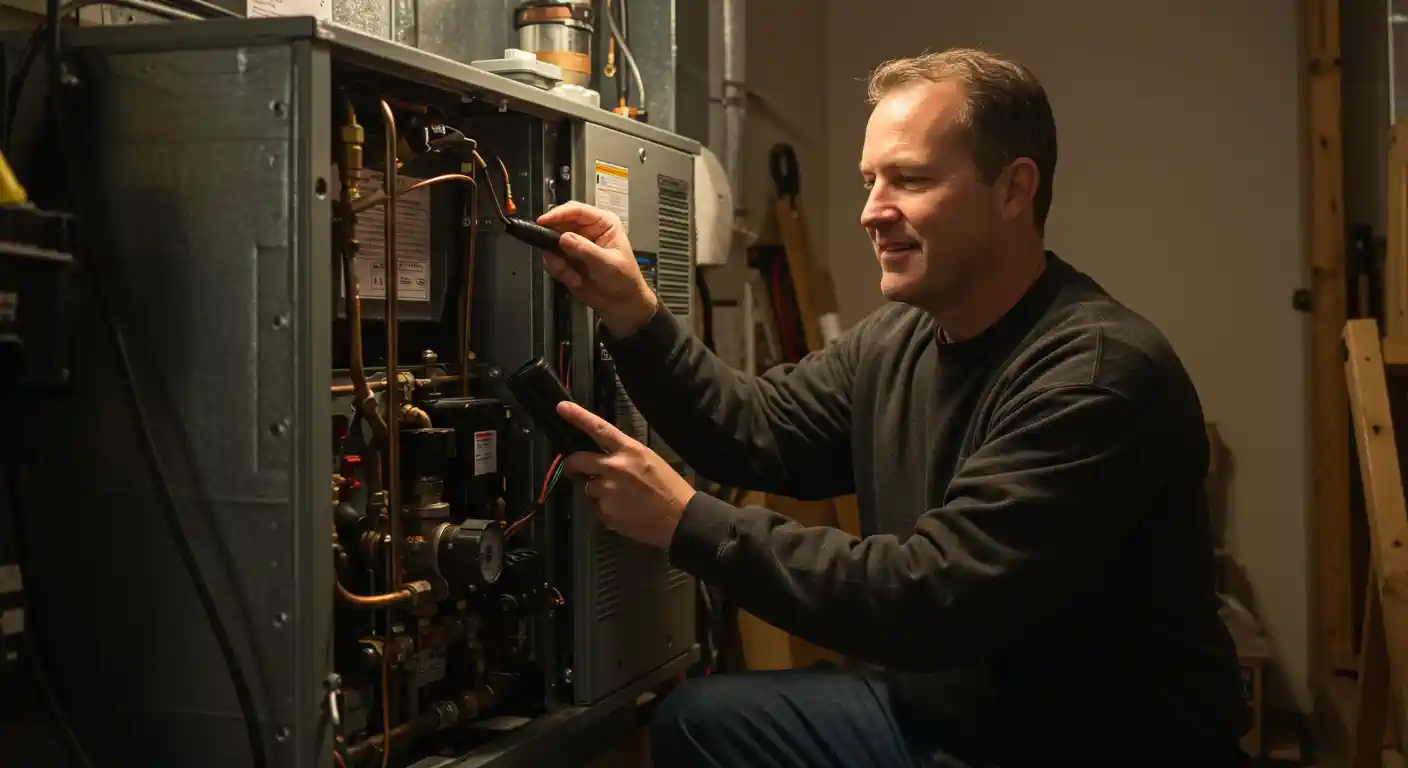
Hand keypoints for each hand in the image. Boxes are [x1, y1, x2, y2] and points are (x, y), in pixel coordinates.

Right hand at [537, 201, 658, 336]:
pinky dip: (558, 271)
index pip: (576, 211)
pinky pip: (551, 260)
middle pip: (559, 224)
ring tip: (572, 274)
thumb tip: (564, 238)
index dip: (558, 214)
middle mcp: (587, 231)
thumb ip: (584, 249)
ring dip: (557, 261)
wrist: (621, 304)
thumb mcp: (607, 264)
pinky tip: (574, 279)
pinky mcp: (567, 260)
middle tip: (557, 257)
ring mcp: (575, 245)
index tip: (544, 222)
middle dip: (554, 242)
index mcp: (602, 223)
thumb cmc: (624, 280)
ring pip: (551, 244)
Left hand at [557, 400, 695, 548]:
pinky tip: (625, 512)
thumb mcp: (650, 460)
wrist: (681, 518)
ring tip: (621, 499)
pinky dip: (606, 510)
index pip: (599, 429)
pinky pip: (597, 509)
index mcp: (629, 450)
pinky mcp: (606, 513)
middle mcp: (614, 468)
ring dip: (598, 492)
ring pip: (588, 488)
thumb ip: (624, 456)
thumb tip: (603, 459)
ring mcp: (608, 491)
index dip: (578, 417)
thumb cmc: (670, 487)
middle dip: (572, 465)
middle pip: (578, 460)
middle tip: (573, 468)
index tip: (562, 407)